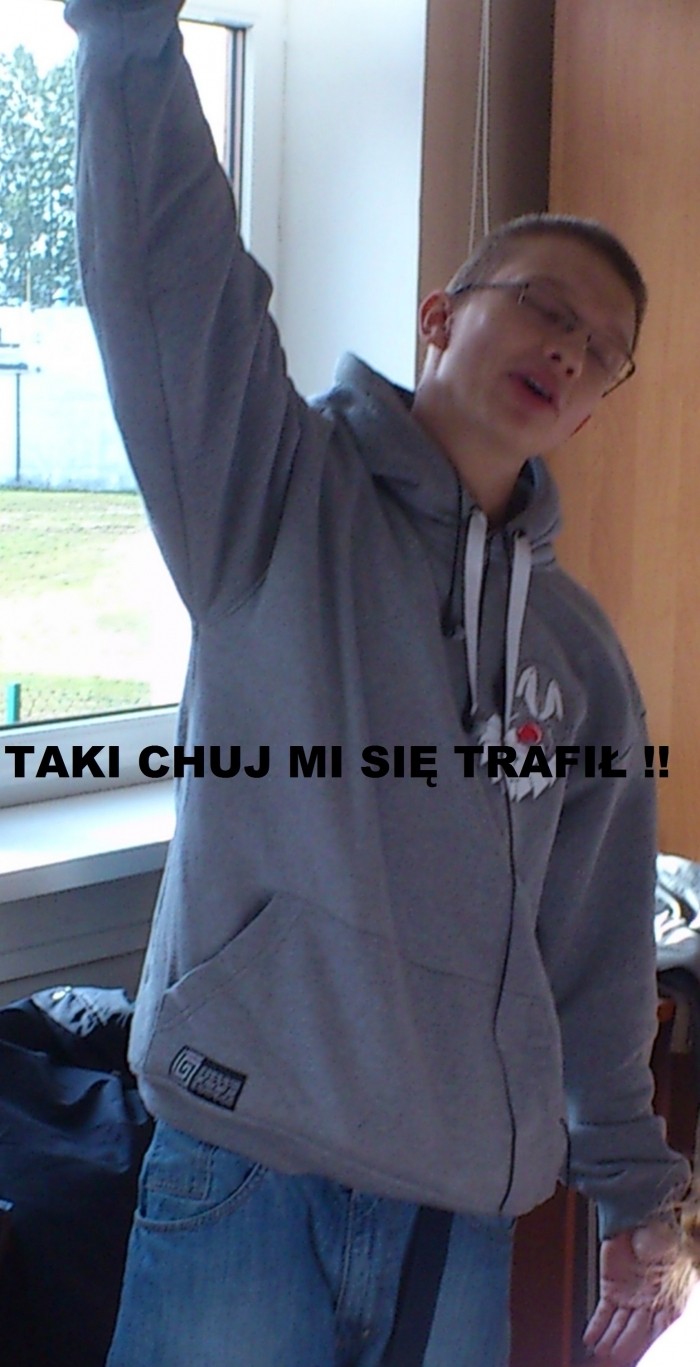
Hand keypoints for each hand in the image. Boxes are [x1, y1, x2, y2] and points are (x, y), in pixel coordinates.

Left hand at [583, 1222, 677, 1363]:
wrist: (641, 1214)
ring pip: (618, 1328)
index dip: (651, 1346)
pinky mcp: (611, 1289)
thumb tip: (667, 1322)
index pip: (660, 1333)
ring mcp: (629, 1298)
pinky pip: (603, 1313)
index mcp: (669, 1303)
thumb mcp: (676, 1270)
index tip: (645, 1357)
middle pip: (636, 1334)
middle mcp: (648, 1304)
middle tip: (614, 1360)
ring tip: (601, 1354)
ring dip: (609, 1343)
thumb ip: (672, 1299)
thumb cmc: (663, 1238)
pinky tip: (590, 1339)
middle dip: (625, 1348)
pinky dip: (596, 1327)